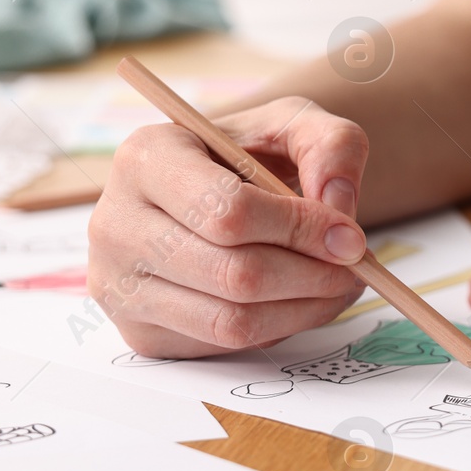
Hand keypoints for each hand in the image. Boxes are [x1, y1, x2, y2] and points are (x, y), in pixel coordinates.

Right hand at [87, 97, 371, 357]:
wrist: (212, 190)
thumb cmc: (250, 154)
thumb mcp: (295, 125)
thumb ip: (332, 146)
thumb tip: (339, 207)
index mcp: (146, 158)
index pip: (227, 211)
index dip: (300, 229)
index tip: (350, 236)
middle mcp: (116, 223)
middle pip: (234, 274)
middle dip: (312, 275)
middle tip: (355, 267)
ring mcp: (119, 284)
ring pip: (232, 320)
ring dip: (304, 309)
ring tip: (338, 285)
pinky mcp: (138, 331)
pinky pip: (223, 345)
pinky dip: (278, 328)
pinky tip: (298, 300)